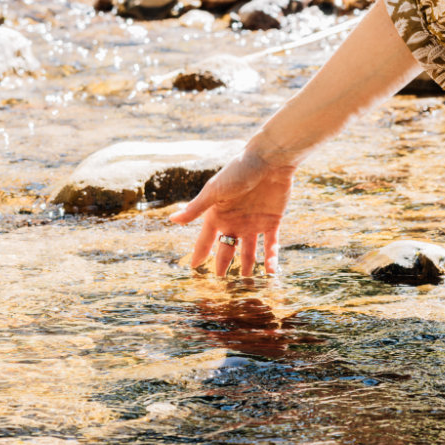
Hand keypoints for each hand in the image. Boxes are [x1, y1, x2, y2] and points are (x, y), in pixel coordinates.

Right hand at [171, 147, 293, 278]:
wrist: (270, 159)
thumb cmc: (239, 170)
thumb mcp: (215, 191)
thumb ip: (196, 208)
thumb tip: (172, 220)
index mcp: (218, 214)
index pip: (206, 239)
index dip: (200, 253)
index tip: (193, 269)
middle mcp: (235, 221)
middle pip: (227, 249)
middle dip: (223, 266)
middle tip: (221, 284)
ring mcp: (254, 222)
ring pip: (249, 251)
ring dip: (247, 267)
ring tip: (246, 283)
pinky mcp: (273, 221)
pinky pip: (271, 245)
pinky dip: (271, 259)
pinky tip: (271, 272)